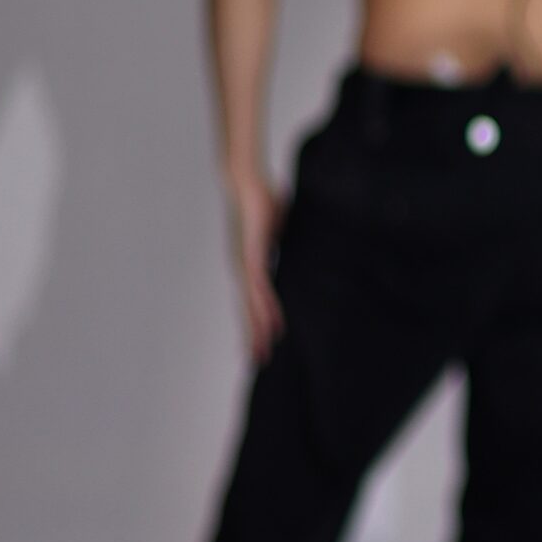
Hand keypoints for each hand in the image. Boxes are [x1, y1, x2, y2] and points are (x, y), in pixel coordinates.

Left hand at [226, 171, 285, 362]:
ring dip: (256, 331)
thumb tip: (299, 237)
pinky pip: (260, 292)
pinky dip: (265, 311)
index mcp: (248, 263)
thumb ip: (284, 238)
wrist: (245, 181)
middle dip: (251, 335)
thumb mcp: (279, 226)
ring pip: (251, 307)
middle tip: (256, 360)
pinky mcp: (251, 259)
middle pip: (246, 309)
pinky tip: (270, 327)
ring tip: (262, 353)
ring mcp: (244, 266)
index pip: (251, 298)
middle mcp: (242, 269)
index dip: (255, 319)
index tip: (259, 338)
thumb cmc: (262, 198)